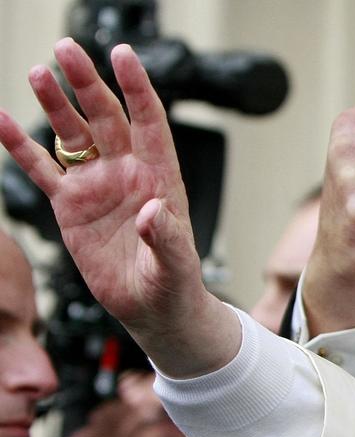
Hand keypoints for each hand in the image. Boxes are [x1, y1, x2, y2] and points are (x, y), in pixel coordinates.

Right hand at [0, 40, 236, 377]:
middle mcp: (127, 173)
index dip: (138, 88)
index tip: (124, 56)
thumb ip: (167, 237)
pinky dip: (19, 146)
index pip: (150, 123)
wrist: (152, 309)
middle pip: (105, 117)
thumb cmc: (174, 285)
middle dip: (87, 83)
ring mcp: (96, 185)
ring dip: (56, 105)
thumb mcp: (176, 265)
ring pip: (72, 134)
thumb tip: (153, 212)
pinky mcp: (70, 205)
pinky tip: (0, 121)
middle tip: (67, 49)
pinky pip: (41, 169)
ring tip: (38, 72)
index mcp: (159, 178)